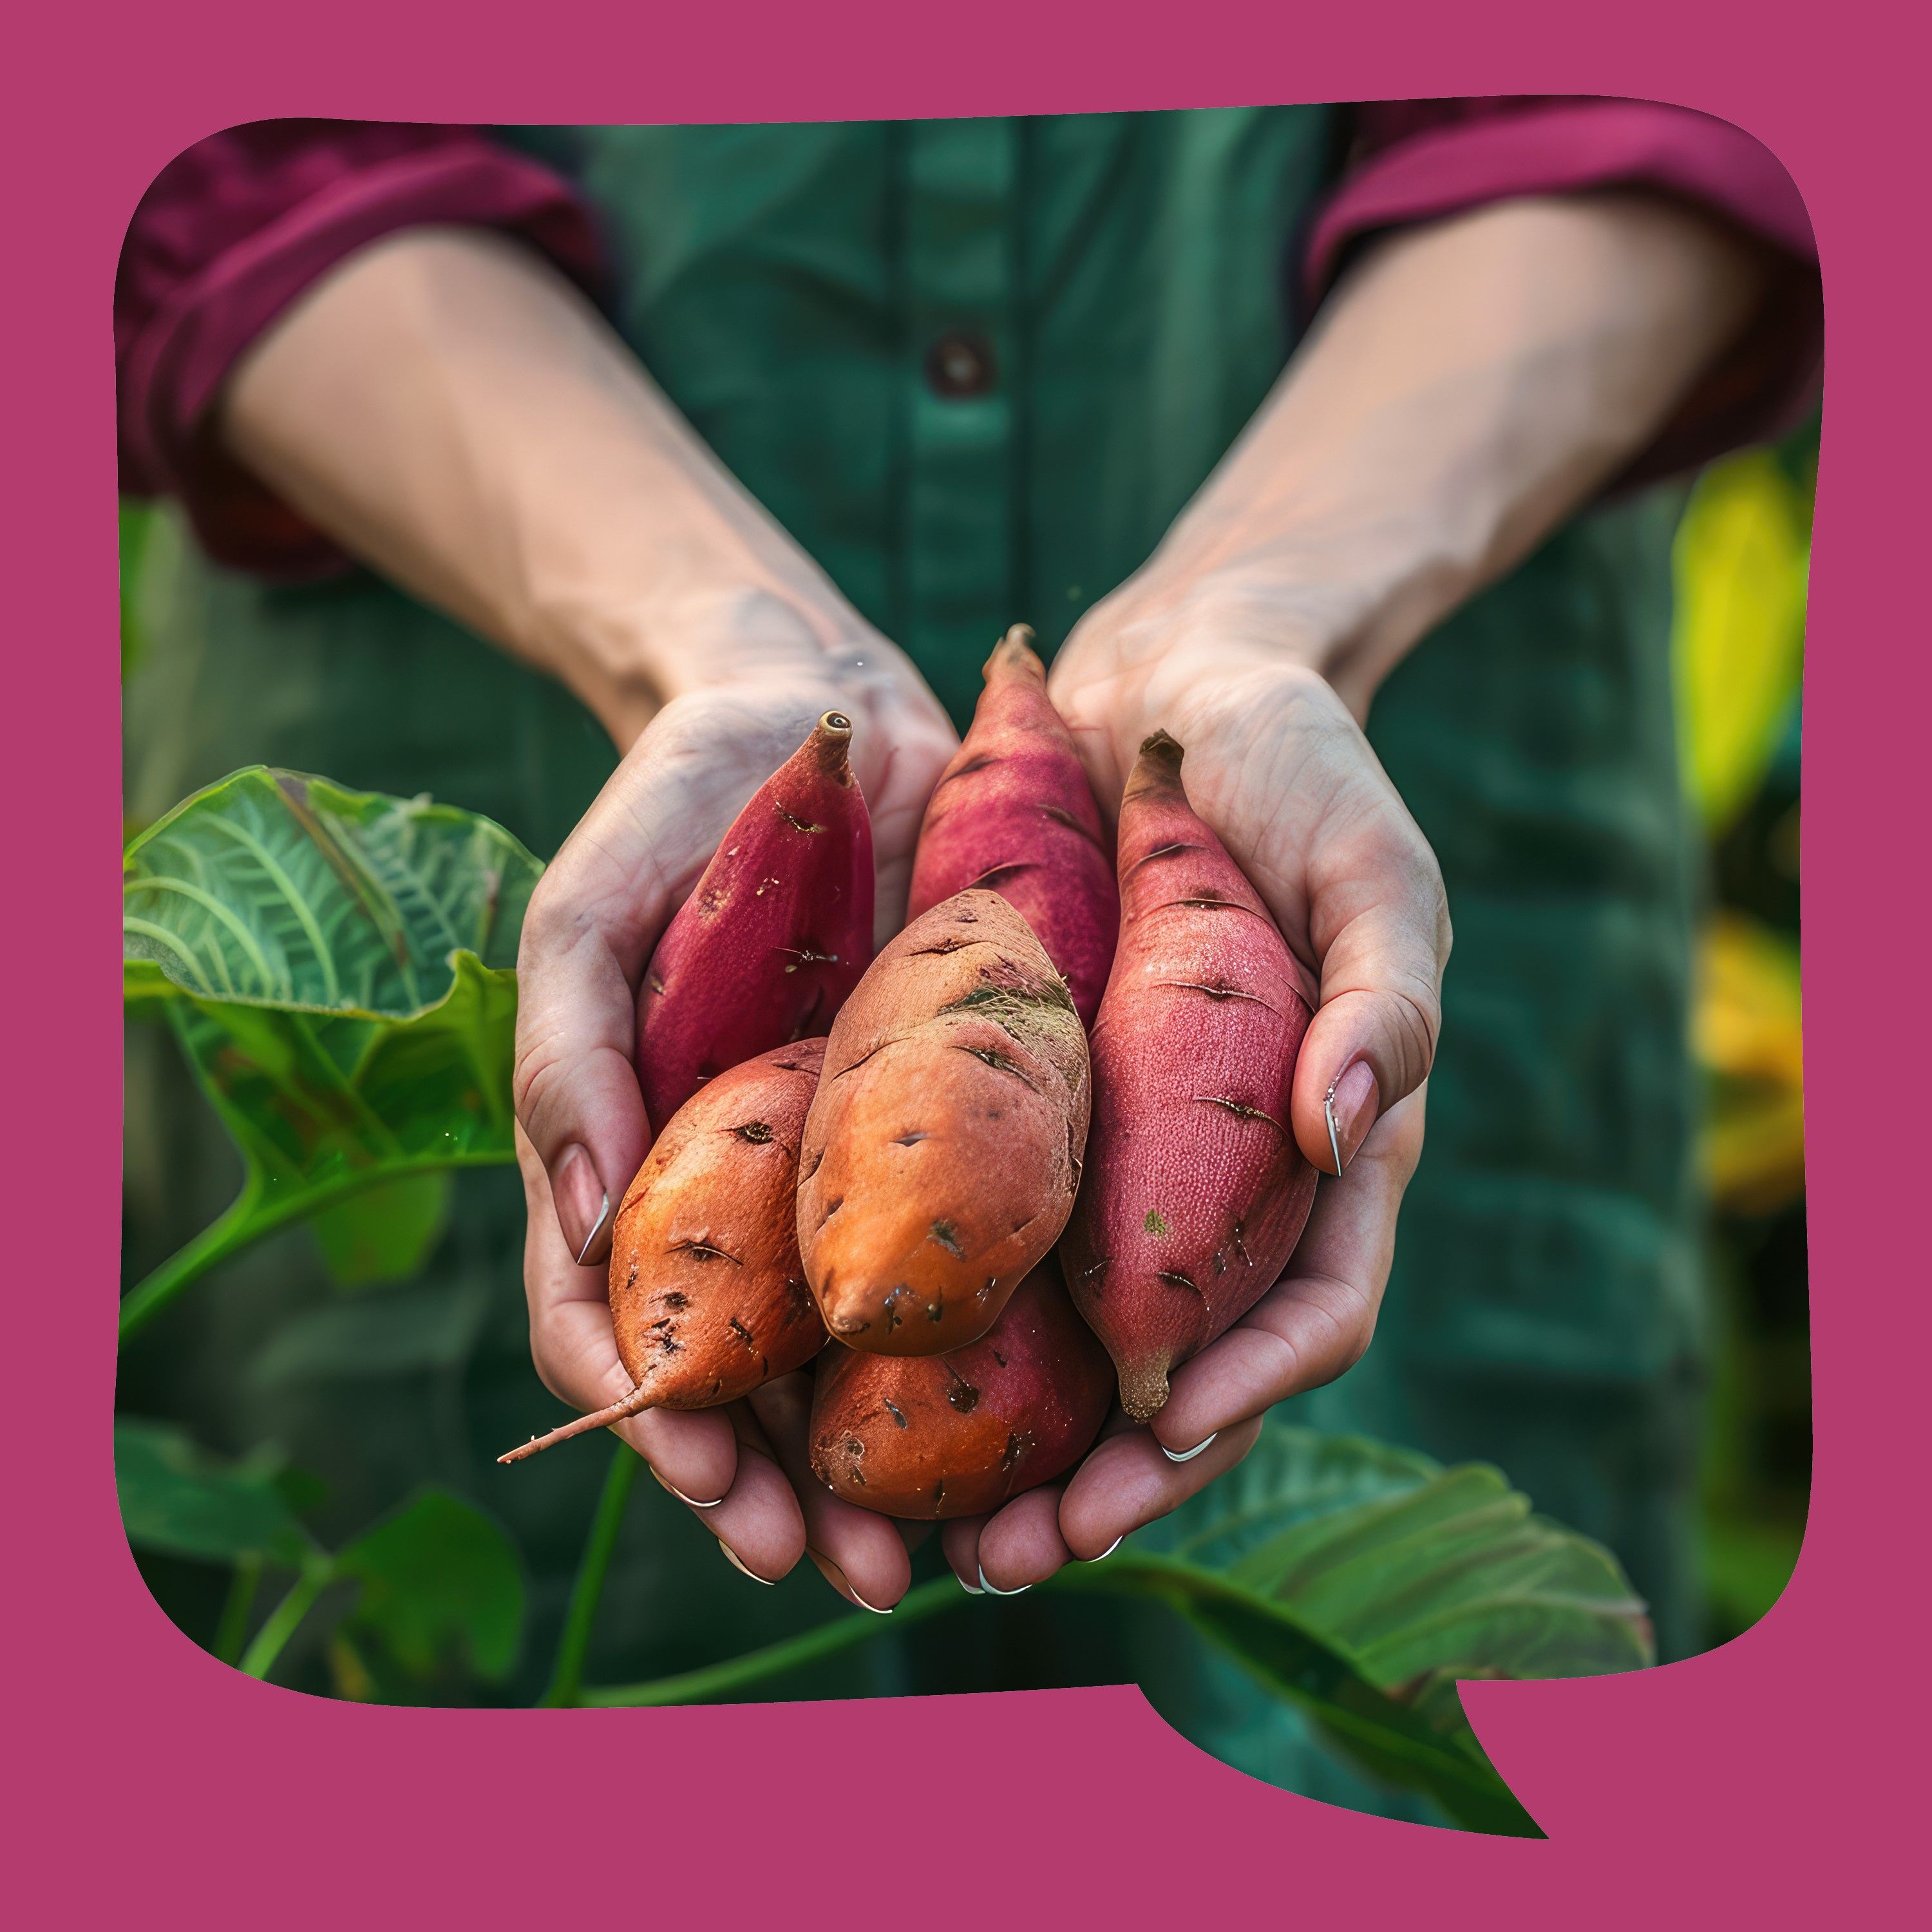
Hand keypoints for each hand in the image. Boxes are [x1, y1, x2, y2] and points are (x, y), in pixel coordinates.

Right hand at [511, 594, 957, 1598]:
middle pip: (751, 1377)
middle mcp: (747, 1189)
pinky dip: (995, 1352)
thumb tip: (580, 1215)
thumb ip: (569, 1054)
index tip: (712, 1488)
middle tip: (846, 1569)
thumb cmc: (685, 805)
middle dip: (787, 1488)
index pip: (619, 1323)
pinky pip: (975, 1256)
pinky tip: (1051, 1422)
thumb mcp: (593, 909)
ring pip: (864, 1353)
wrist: (830, 715)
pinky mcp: (961, 1128)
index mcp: (639, 1160)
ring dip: (893, 1464)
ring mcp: (852, 1169)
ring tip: (948, 1550)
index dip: (653, 1421)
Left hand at [934, 585, 1446, 1592]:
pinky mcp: (1036, 1112)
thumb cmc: (1300, 770)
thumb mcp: (1374, 864)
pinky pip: (991, 1241)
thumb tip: (1350, 1130)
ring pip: (1076, 1342)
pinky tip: (856, 1379)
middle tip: (1008, 1555)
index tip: (1157, 1445)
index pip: (1312, 1313)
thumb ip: (1387, 994)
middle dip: (1111, 1477)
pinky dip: (943, 1326)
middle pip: (1183, 1370)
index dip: (1247, 1396)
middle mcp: (1224, 1179)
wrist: (1173, 689)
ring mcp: (1129, 1155)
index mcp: (1327, 1149)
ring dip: (1013, 1446)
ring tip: (917, 1527)